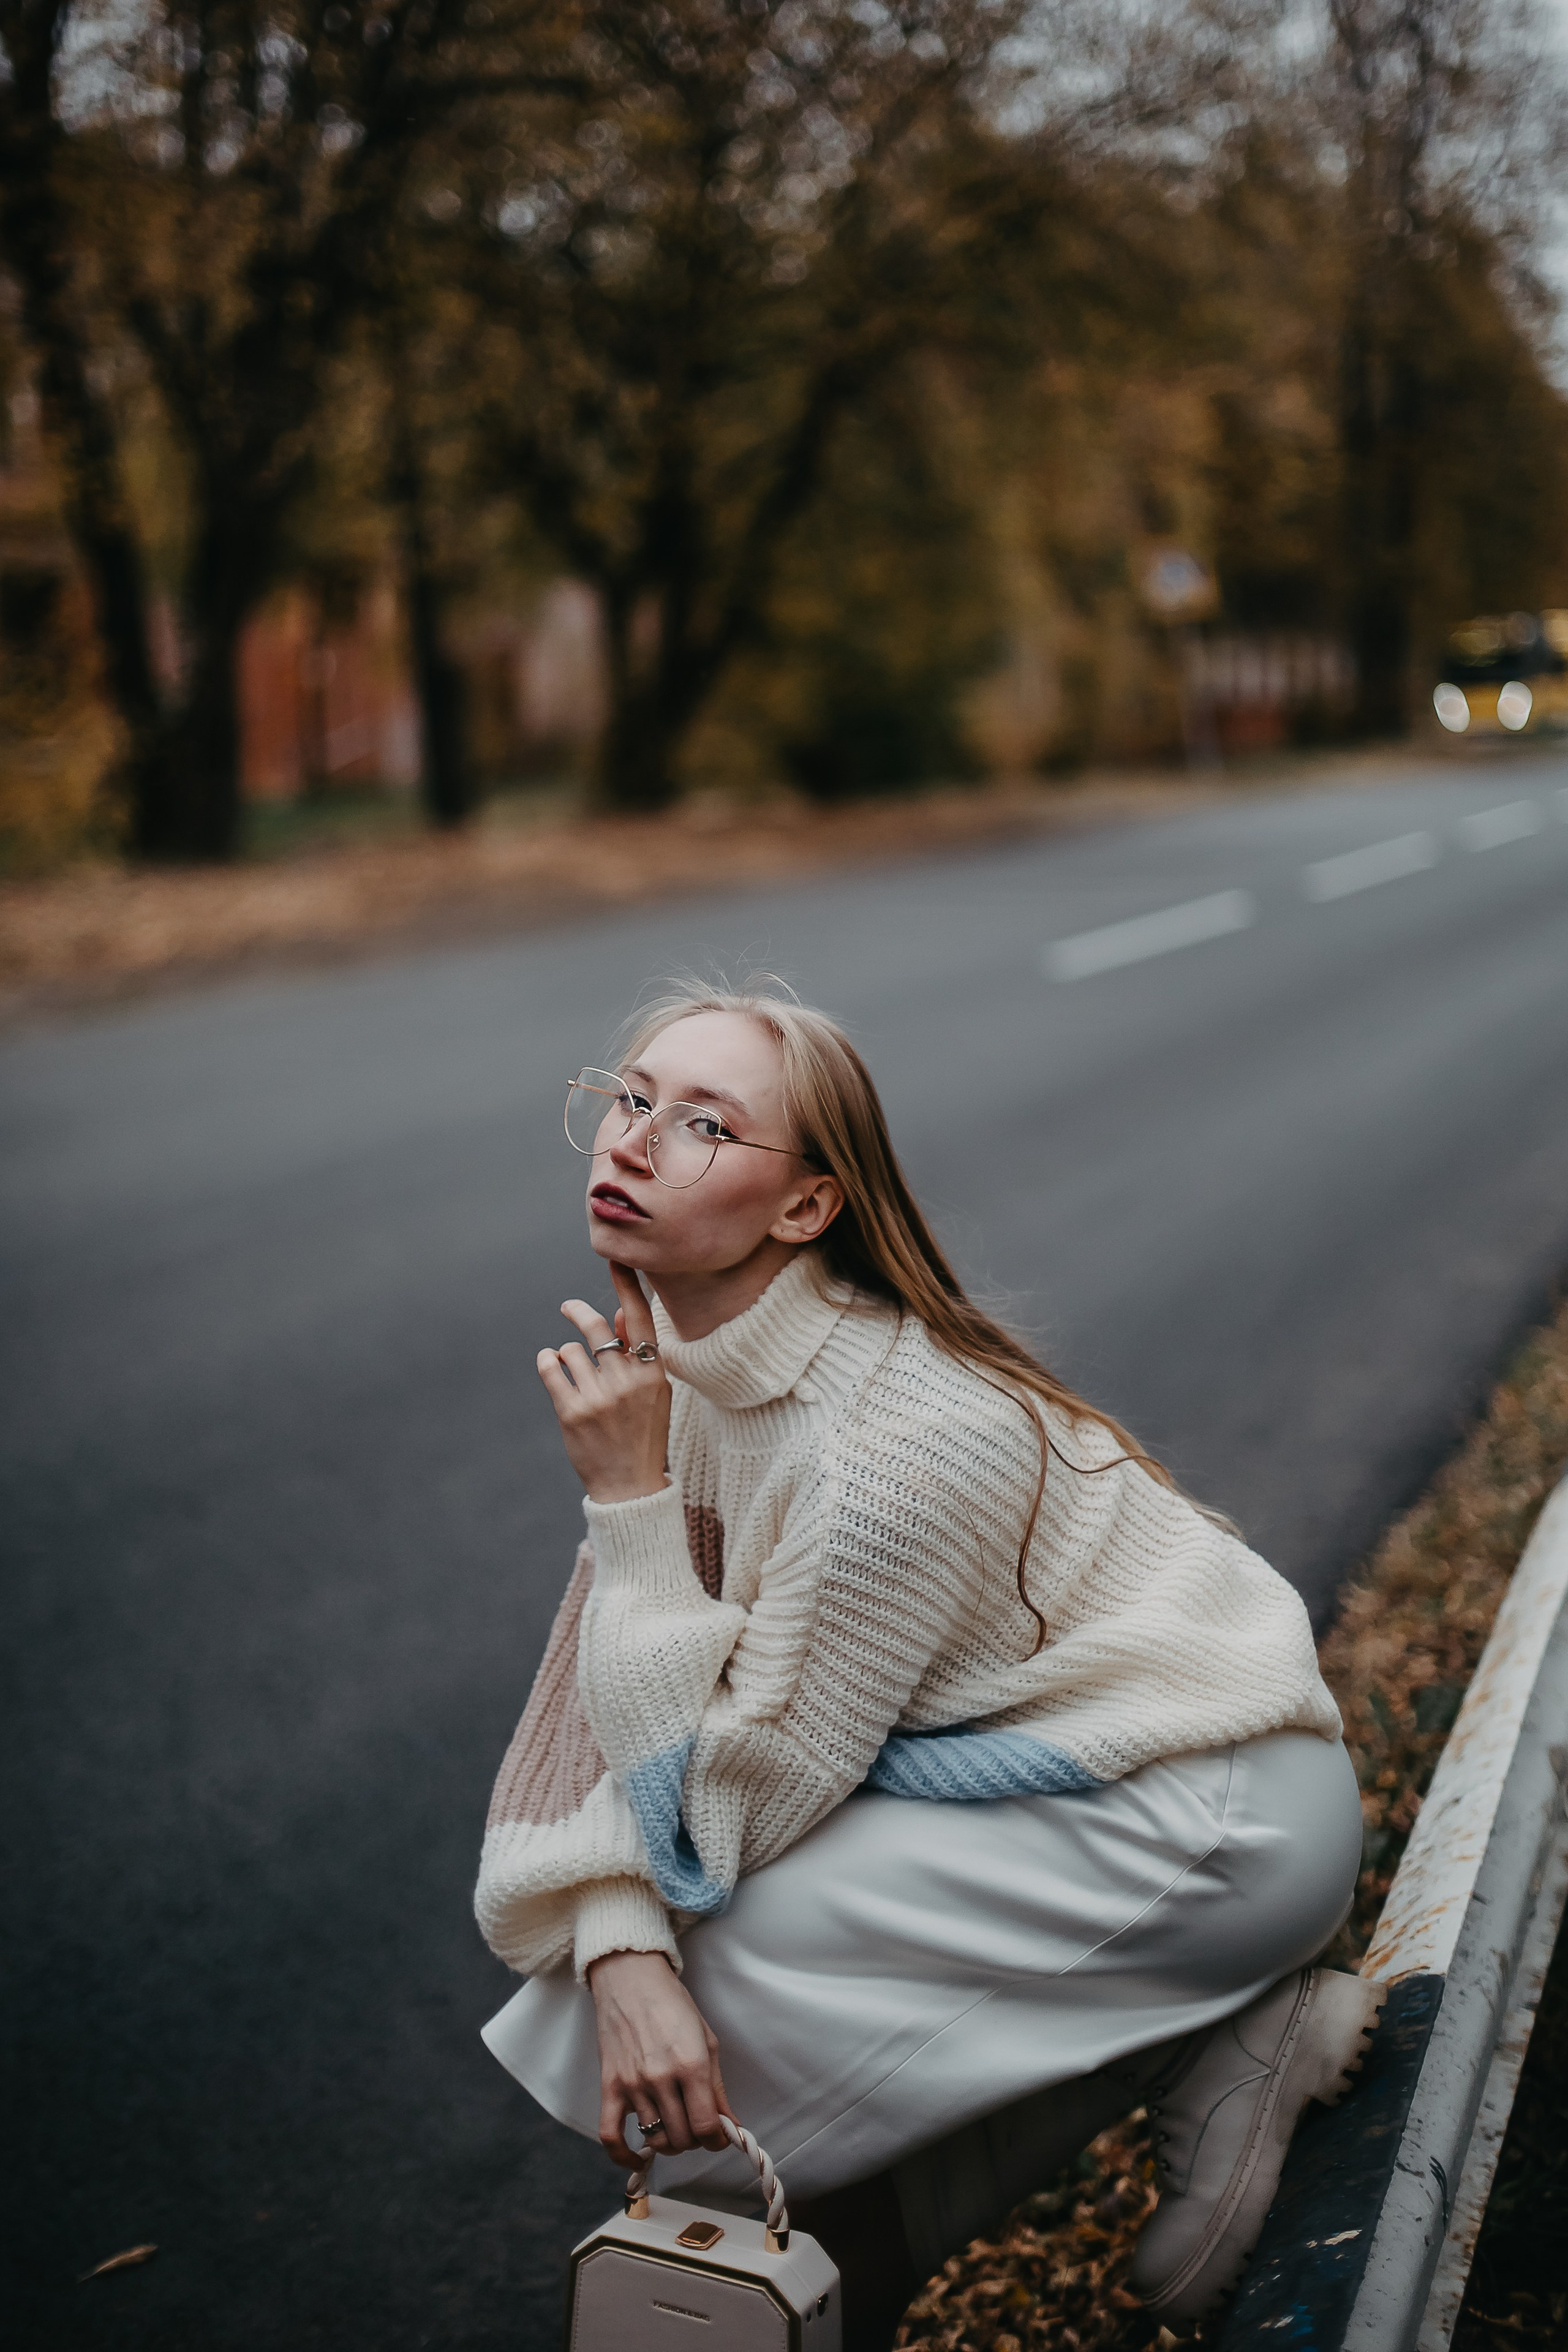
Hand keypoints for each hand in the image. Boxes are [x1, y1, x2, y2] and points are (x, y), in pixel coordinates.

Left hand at [537, 1263, 671, 1504]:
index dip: (627, 1286)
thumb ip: (638, 1354)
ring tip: (572, 1371)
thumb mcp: (653, 1394)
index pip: (639, 1319)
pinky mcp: (571, 1413)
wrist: (629, 1486)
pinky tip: (552, 1367)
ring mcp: (599, 1398)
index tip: (616, 1260)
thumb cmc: (642, 1434)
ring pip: (569, 1349)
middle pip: (594, 1329)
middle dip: (577, 1312)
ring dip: (566, 1354)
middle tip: (569, 1307)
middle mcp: (627, 1382)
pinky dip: (547, 1362)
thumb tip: (616, 1313)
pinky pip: (549, 1367)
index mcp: (653, 1374)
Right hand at [587, 1949, 732, 2167]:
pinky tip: (638, 2159)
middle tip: (697, 2125)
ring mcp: (632, 2083)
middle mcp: (661, 2077)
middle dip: (696, 2139)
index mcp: (691, 2063)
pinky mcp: (609, 2085)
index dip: (718, 2140)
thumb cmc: (673, 2005)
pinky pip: (610, 2136)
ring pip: (655, 2139)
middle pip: (682, 2138)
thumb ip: (717, 2088)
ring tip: (675, 2127)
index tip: (720, 2137)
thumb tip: (731, 2126)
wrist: (631, 1978)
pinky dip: (624, 2156)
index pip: (706, 2126)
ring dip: (670, 2141)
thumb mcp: (707, 2040)